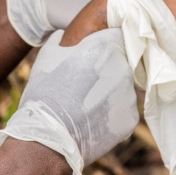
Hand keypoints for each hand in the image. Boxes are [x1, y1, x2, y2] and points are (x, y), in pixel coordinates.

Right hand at [0, 29, 138, 174]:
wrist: (47, 139)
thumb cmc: (44, 93)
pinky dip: (111, 116)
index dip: (102, 48)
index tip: (90, 58)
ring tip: (84, 106)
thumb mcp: (47, 56)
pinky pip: (122, 112)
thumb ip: (62, 40)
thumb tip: (64, 35)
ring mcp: (130, 96)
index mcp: (106, 47)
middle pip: (121, 65)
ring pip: (122, 90)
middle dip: (106, 72)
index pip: (114, 39)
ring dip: (109, 94)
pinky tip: (91, 121)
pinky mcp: (130, 120)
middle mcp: (124, 69)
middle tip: (84, 86)